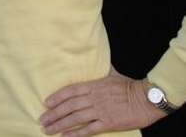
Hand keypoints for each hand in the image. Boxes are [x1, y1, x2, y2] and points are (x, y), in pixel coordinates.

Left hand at [39, 67, 165, 135]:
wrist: (147, 99)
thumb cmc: (130, 86)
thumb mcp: (113, 74)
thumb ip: (102, 70)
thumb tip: (98, 60)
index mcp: (93, 86)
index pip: (70, 91)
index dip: (56, 97)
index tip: (46, 103)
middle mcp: (93, 98)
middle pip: (69, 106)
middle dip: (53, 114)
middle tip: (42, 120)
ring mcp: (100, 111)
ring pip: (75, 118)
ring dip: (60, 124)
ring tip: (48, 129)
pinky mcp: (108, 123)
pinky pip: (89, 129)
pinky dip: (76, 134)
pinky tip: (66, 136)